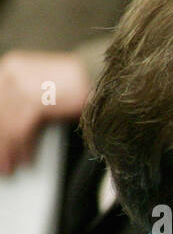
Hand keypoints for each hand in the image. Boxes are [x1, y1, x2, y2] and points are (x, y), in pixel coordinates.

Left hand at [0, 51, 89, 174]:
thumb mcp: (44, 90)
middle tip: (2, 160)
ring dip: (7, 148)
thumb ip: (25, 101)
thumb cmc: (77, 85)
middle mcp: (12, 73)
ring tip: (9, 165)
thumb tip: (10, 123)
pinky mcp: (36, 99)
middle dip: (1, 140)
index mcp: (11, 68)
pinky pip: (20, 128)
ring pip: (6, 122)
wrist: (100, 77)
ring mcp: (22, 84)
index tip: (1, 144)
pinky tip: (24, 159)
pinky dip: (21, 146)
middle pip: (0, 112)